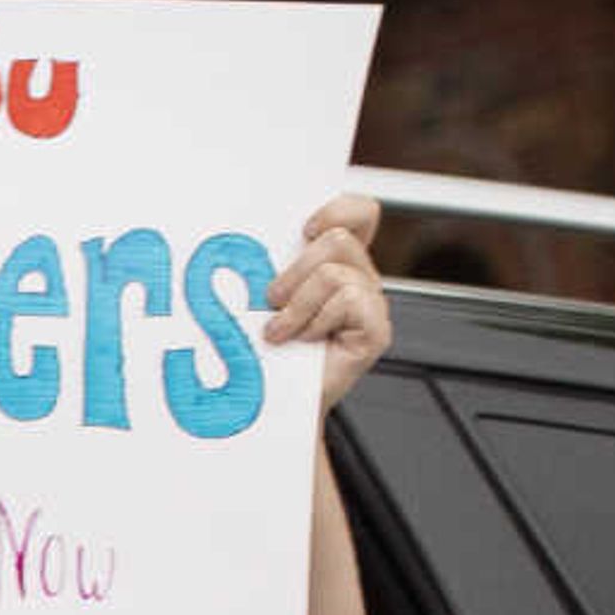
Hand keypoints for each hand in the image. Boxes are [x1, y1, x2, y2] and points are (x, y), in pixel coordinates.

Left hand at [265, 192, 390, 411]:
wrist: (271, 405)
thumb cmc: (264, 353)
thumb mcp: (259, 299)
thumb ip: (268, 265)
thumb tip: (238, 240)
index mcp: (337, 263)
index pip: (359, 213)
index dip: (337, 209)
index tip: (303, 231)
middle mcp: (359, 278)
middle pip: (338, 238)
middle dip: (294, 270)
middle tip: (271, 301)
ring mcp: (370, 304)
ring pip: (335, 273)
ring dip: (296, 304)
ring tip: (279, 331)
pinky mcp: (376, 330)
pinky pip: (347, 300)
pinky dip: (315, 321)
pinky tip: (303, 342)